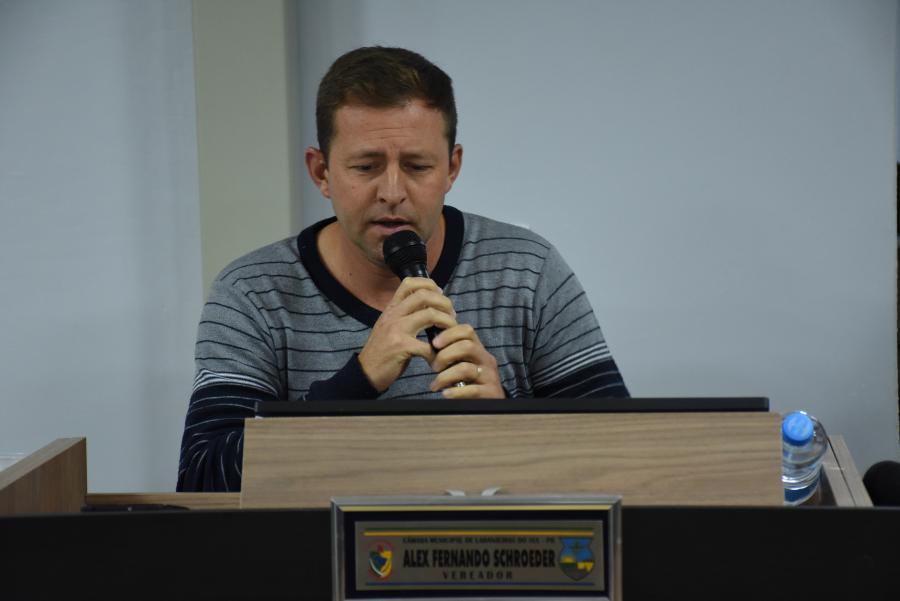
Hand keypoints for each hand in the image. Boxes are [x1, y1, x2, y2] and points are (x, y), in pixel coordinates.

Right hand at [358, 277, 457, 391]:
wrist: (365, 372)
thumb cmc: (383, 351)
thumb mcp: (390, 326)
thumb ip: (405, 315)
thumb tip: (428, 306)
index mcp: (391, 309)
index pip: (409, 283)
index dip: (429, 284)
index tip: (440, 294)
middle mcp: (393, 315)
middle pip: (424, 295)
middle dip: (444, 303)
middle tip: (452, 315)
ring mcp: (396, 330)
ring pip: (430, 315)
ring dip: (447, 323)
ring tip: (450, 333)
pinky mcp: (401, 347)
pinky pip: (427, 345)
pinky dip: (436, 353)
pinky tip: (436, 358)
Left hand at [429, 324, 504, 398]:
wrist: (492, 404)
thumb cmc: (471, 383)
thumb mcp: (463, 365)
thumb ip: (452, 354)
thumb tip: (430, 344)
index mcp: (479, 350)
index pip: (467, 331)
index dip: (449, 334)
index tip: (434, 343)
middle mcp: (486, 360)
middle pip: (467, 346)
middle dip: (445, 355)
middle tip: (434, 367)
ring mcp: (490, 377)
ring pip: (466, 369)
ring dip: (445, 376)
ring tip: (435, 385)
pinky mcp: (490, 393)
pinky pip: (472, 390)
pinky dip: (455, 392)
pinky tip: (445, 394)